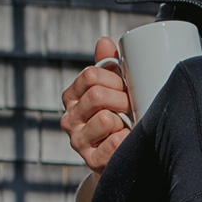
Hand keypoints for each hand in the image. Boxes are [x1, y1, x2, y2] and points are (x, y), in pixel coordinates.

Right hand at [60, 37, 130, 175]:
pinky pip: (113, 143)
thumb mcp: (114, 89)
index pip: (90, 74)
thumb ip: (108, 66)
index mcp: (72, 96)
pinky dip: (126, 139)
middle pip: (97, 95)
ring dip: (124, 120)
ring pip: (105, 118)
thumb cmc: (120, 116)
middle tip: (132, 105)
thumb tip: (105, 41)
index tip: (125, 85)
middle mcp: (69, 118)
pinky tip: (128, 139)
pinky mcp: (91, 161)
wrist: (123, 157)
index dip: (114, 78)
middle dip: (121, 98)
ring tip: (129, 124)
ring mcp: (77, 141)